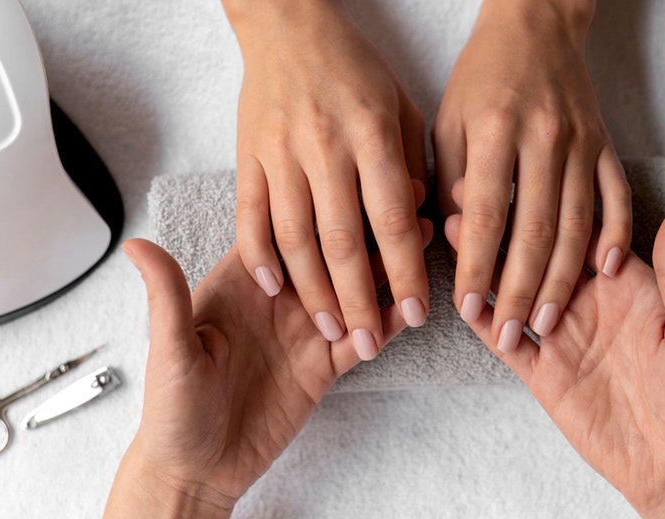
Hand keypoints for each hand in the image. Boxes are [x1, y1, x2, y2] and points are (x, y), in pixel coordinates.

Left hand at [103, 219, 432, 518]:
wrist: (198, 468)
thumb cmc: (172, 408)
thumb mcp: (169, 351)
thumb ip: (167, 297)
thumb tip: (136, 245)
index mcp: (244, 282)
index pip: (285, 230)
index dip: (317, 201)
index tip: (348, 175)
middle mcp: (280, 298)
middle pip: (331, 252)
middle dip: (366, 227)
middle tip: (403, 199)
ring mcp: (307, 330)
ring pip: (356, 288)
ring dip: (387, 266)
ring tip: (423, 238)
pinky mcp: (325, 365)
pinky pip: (364, 336)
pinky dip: (390, 321)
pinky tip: (414, 304)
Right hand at [224, 0, 428, 359]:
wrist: (288, 26)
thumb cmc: (355, 69)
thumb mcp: (402, 106)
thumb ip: (412, 163)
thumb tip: (417, 220)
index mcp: (373, 134)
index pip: (394, 220)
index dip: (407, 272)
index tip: (417, 313)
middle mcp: (325, 147)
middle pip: (343, 241)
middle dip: (359, 300)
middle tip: (370, 340)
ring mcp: (280, 154)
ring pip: (294, 238)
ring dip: (311, 291)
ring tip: (327, 327)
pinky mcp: (246, 157)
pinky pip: (249, 216)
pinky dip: (258, 256)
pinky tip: (273, 287)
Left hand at [433, 0, 631, 351]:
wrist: (536, 26)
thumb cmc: (481, 78)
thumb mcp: (447, 120)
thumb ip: (451, 178)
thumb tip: (461, 238)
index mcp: (494, 131)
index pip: (486, 215)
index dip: (477, 269)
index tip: (467, 310)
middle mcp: (542, 138)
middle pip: (535, 230)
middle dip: (520, 290)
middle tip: (511, 335)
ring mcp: (582, 142)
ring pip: (576, 223)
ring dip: (562, 279)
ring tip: (547, 321)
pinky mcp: (607, 144)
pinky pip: (616, 196)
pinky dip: (616, 236)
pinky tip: (604, 273)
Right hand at [447, 210, 664, 518]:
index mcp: (627, 286)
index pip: (581, 233)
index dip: (551, 203)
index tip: (522, 173)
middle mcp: (589, 304)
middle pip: (539, 254)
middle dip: (506, 225)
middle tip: (471, 192)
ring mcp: (563, 338)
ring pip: (515, 290)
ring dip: (485, 263)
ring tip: (454, 230)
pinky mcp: (544, 373)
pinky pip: (508, 340)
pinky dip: (486, 320)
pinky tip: (462, 295)